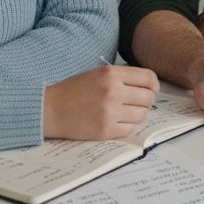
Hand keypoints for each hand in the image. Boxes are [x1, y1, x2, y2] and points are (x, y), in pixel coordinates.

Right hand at [42, 65, 159, 139]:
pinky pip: (130, 129)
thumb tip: (151, 87)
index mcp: (111, 74)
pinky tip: (116, 121)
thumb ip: (123, 77)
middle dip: (146, 101)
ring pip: (142, 114)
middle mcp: (113, 91)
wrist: (51, 109)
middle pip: (148, 98)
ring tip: (124, 112)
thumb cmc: (74, 90)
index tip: (150, 89)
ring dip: (137, 114)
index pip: (148, 78)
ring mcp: (110, 112)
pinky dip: (127, 126)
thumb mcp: (98, 74)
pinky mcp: (106, 129)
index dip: (153, 85)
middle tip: (136, 103)